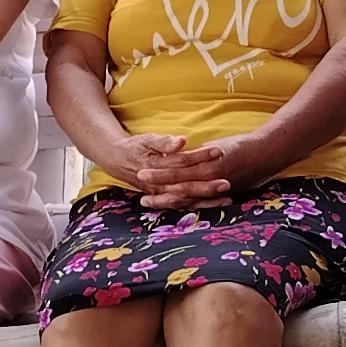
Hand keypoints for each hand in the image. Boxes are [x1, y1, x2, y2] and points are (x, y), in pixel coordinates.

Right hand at [114, 133, 236, 207]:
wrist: (117, 160)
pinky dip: (201, 207)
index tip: (218, 151)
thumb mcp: (146, 140)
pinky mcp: (166, 198)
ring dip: (207, 200)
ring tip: (228, 198)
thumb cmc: (135, 147)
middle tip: (227, 183)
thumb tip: (180, 142)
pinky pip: (184, 206)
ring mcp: (162, 194)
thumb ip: (163, 142)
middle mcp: (159, 185)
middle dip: (207, 186)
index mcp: (156, 167)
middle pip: (185, 186)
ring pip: (186, 200)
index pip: (182, 162)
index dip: (200, 156)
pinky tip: (218, 206)